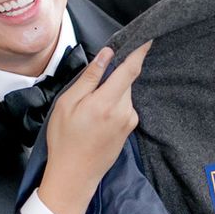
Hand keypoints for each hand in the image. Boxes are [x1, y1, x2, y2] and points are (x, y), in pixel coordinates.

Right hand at [37, 41, 149, 213]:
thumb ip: (90, 78)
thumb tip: (106, 55)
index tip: (149, 38)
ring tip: (87, 111)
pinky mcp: (129, 130)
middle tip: (88, 90)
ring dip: (110, 93)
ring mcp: (129, 122)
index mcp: (107, 103)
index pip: (130, 70)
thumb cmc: (65, 140)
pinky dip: (111, 105)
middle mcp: (124, 112)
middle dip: (112, 77)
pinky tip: (94, 120)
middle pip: (125, 81)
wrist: (74, 176)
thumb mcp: (67, 104)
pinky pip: (123, 107)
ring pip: (123, 94)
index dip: (140, 52)